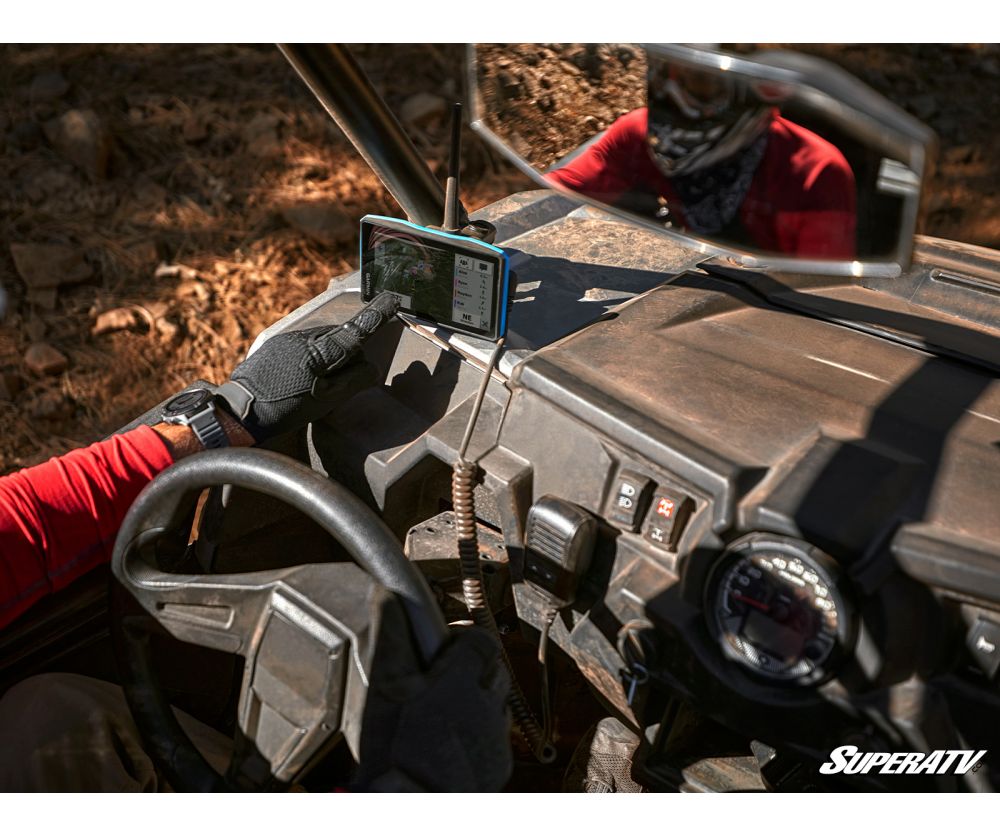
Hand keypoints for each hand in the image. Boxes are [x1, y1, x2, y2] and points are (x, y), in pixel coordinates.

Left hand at [216, 293, 399, 441]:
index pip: (357, 331)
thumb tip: (373, 368)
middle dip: (347, 358)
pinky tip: (301, 382)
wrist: (239, 411)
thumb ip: (353, 381)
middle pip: (341, 340)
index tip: (392, 300)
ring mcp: (289, 339)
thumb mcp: (325, 400)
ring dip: (328, 360)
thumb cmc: (283, 407)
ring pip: (323, 343)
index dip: (377, 317)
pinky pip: (306, 347)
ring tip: (313, 389)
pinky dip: (312, 361)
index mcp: (320, 351)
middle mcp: (304, 337)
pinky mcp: (278, 344)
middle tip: (336, 387)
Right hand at [353, 625, 512, 791]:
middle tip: (441, 682)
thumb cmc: (393, 752)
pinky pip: (497, 737)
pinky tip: (451, 742)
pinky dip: (479, 735)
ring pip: (497, 703)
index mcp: (461, 680)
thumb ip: (390, 635)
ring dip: (476, 703)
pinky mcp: (498, 766)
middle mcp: (487, 706)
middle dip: (472, 671)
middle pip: (493, 670)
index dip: (463, 641)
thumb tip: (386, 594)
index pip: (482, 640)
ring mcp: (495, 738)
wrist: (408, 806)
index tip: (445, 648)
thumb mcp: (383, 687)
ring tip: (443, 716)